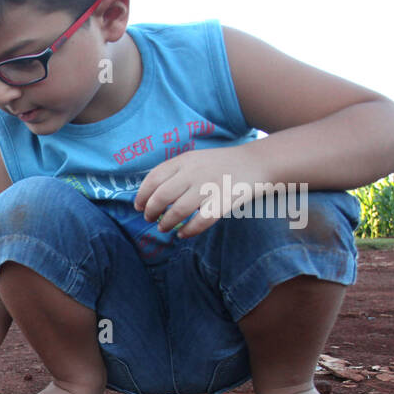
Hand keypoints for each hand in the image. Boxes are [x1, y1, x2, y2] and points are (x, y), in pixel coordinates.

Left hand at [133, 145, 267, 238]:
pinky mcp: (224, 201)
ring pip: (178, 211)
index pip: (153, 178)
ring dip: (166, 223)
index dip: (142, 195)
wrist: (255, 162)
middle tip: (149, 219)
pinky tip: (182, 234)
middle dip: (151, 211)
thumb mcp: (193, 160)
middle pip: (162, 196)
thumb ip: (173, 173)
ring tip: (163, 227)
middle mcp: (194, 172)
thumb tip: (148, 196)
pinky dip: (188, 230)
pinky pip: (201, 221)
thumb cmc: (218, 165)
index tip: (138, 206)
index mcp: (184, 161)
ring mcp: (210, 186)